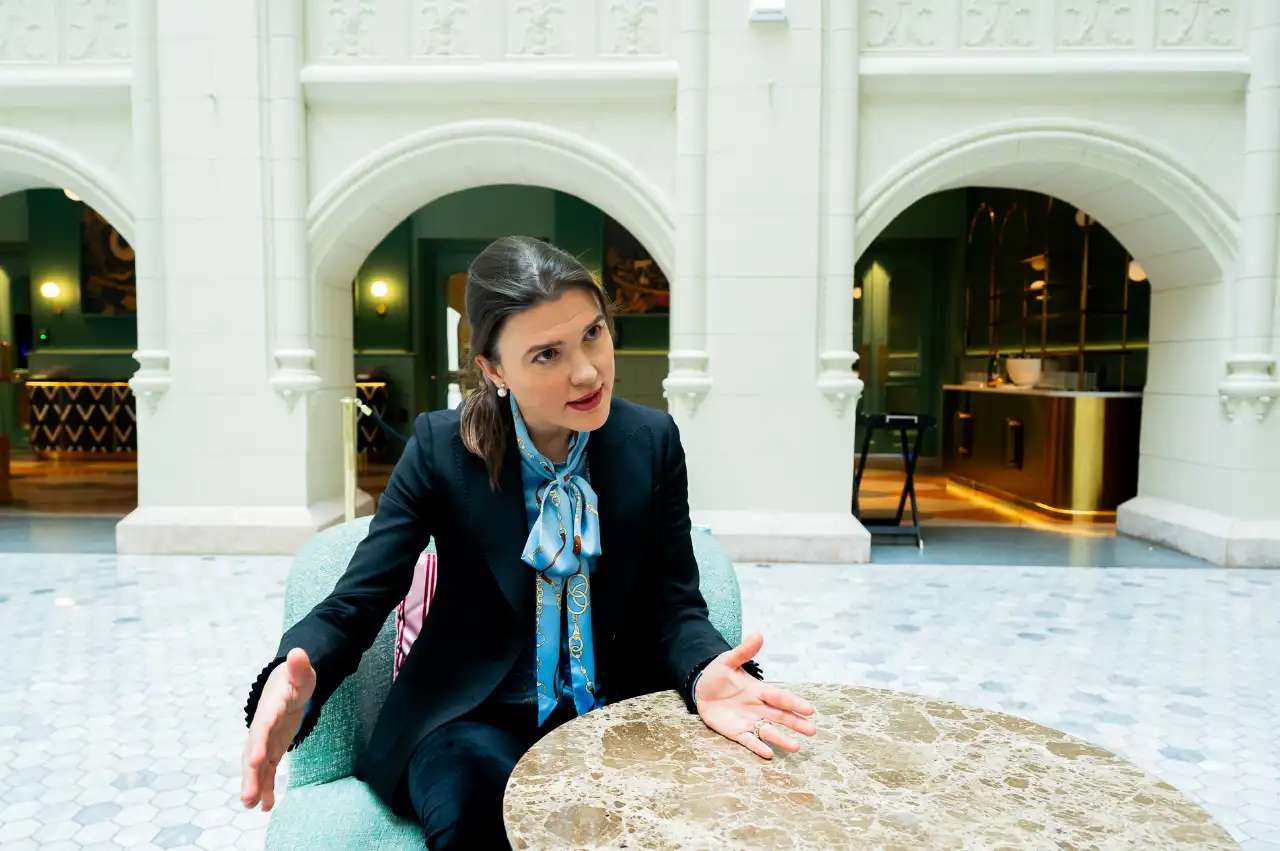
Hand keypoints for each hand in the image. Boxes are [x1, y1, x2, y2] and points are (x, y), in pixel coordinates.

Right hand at [240, 648, 315, 810]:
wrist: (287, 687)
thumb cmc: (295, 680)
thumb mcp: (302, 674)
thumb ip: (299, 667)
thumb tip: (297, 651)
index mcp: (270, 710)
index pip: (262, 727)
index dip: (257, 743)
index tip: (254, 760)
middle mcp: (263, 728)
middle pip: (253, 752)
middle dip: (250, 775)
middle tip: (247, 797)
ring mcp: (265, 741)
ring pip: (257, 766)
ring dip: (255, 786)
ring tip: (252, 806)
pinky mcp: (270, 750)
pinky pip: (267, 771)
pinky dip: (266, 787)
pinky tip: (266, 806)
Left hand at [694, 633, 815, 758]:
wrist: (700, 689)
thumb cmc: (718, 674)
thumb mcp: (728, 661)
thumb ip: (744, 651)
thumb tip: (758, 635)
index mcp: (758, 690)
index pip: (779, 697)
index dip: (793, 703)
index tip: (810, 709)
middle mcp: (758, 707)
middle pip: (780, 716)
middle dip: (795, 723)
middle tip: (812, 731)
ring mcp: (748, 720)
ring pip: (768, 731)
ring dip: (781, 739)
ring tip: (796, 747)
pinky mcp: (736, 732)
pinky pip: (749, 740)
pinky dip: (758, 747)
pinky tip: (769, 754)